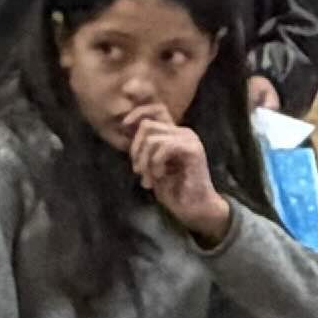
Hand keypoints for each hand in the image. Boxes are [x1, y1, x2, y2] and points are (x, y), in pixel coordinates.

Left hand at [125, 115, 229, 232]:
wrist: (194, 208)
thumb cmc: (173, 190)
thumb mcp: (151, 166)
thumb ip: (144, 148)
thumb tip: (126, 130)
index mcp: (174, 133)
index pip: (156, 109)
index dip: (138, 112)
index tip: (123, 125)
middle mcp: (182, 132)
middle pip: (147, 125)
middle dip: (136, 150)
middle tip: (137, 171)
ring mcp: (189, 139)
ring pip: (152, 139)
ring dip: (145, 162)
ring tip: (148, 180)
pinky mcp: (193, 149)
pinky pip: (164, 147)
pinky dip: (156, 163)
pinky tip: (160, 176)